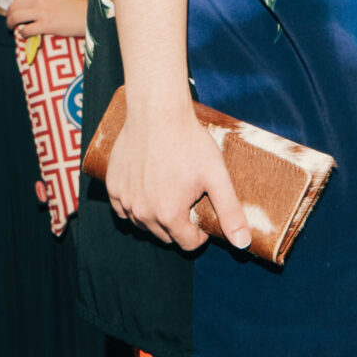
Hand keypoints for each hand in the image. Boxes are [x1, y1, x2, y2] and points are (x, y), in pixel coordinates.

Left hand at [3, 0, 88, 42]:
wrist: (88, 16)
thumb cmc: (75, 5)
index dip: (14, 4)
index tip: (15, 11)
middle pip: (14, 6)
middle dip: (8, 15)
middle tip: (10, 21)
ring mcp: (43, 11)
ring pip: (16, 17)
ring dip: (11, 24)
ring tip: (12, 28)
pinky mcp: (46, 25)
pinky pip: (26, 29)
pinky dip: (22, 33)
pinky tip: (24, 34)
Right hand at [104, 100, 250, 252]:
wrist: (157, 113)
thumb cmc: (189, 143)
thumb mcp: (217, 177)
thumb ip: (230, 212)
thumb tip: (243, 244)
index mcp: (169, 215)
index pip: (187, 243)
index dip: (200, 233)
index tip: (203, 214)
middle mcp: (143, 213)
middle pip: (165, 236)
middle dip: (179, 224)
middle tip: (187, 199)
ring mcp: (124, 200)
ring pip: (143, 224)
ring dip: (156, 217)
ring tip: (169, 192)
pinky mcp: (113, 186)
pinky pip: (123, 209)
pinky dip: (135, 206)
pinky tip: (147, 190)